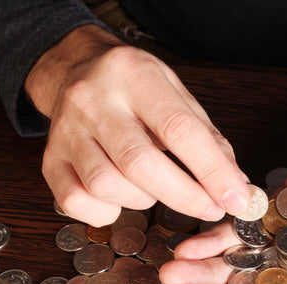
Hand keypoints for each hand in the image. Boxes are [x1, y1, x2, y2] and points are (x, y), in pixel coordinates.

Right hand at [25, 25, 250, 225]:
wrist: (73, 69)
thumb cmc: (133, 87)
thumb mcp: (176, 95)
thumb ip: (208, 139)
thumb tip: (236, 187)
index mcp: (133, 74)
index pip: (179, 129)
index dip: (212, 170)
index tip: (236, 198)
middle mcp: (93, 99)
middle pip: (140, 163)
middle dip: (184, 196)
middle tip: (209, 207)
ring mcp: (66, 131)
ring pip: (107, 185)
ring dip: (143, 200)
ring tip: (155, 188)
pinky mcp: (50, 160)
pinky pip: (77, 203)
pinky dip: (107, 212)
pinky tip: (121, 197)